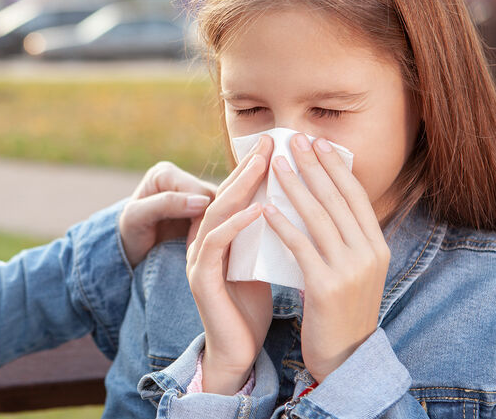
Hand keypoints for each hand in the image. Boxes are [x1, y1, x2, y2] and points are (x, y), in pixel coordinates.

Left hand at [119, 161, 217, 266]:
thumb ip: (166, 204)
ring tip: (213, 252)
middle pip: (214, 198)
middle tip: (207, 251)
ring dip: (220, 230)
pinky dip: (221, 233)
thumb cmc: (129, 233)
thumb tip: (202, 201)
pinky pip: (223, 219)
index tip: (194, 245)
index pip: (198, 191)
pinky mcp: (205, 211)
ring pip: (223, 209)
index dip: (201, 217)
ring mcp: (196, 195)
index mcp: (166, 174)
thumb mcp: (137, 217)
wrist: (132, 251)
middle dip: (212, 224)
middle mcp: (183, 179)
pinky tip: (218, 249)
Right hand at [186, 135, 275, 394]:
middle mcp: (204, 243)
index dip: (253, 169)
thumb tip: (296, 203)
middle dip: (246, 168)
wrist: (238, 352)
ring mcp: (199, 260)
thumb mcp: (263, 261)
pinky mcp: (201, 280)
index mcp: (218, 238)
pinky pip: (215, 244)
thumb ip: (268, 234)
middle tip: (269, 143)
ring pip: (216, 213)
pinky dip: (236, 224)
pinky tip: (258, 209)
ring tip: (263, 166)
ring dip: (240, 187)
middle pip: (222, 195)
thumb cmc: (252, 307)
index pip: (234, 195)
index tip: (277, 146)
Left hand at [262, 134, 389, 382]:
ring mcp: (350, 270)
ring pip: (319, 218)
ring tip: (276, 164)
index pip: (356, 197)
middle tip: (294, 139)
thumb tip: (320, 200)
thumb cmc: (340, 310)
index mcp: (377, 246)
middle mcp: (369, 254)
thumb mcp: (351, 270)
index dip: (336, 167)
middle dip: (314, 166)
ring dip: (295, 187)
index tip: (318, 143)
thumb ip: (343, 239)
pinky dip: (283, 225)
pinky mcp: (327, 287)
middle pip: (337, 200)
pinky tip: (266, 208)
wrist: (344, 358)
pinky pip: (301, 247)